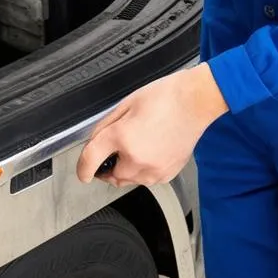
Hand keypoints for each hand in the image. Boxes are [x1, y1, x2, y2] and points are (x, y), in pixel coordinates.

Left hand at [76, 63, 229, 186]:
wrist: (195, 103)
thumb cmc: (164, 97)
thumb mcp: (126, 104)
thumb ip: (105, 127)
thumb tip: (94, 143)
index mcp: (122, 137)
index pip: (91, 161)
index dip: (82, 168)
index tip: (82, 172)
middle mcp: (137, 159)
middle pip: (111, 176)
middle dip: (108, 165)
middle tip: (115, 147)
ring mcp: (154, 170)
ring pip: (128, 180)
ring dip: (125, 169)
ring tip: (137, 144)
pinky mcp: (167, 174)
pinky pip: (146, 178)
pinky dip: (142, 169)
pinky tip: (151, 149)